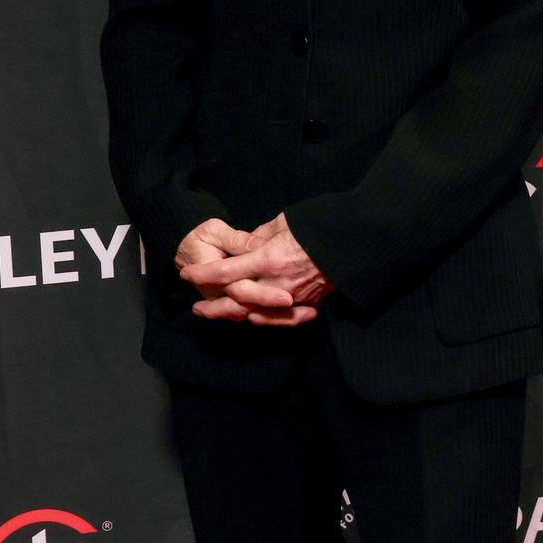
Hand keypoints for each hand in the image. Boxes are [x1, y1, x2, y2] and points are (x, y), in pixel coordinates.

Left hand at [178, 210, 331, 326]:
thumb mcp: (285, 222)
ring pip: (257, 315)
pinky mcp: (311, 303)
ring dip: (234, 317)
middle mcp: (278, 283)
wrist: (355, 239)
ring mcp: (295, 297)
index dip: (204, 274)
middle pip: (237, 302)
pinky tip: (252, 319)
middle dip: (213, 307)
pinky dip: (265, 320)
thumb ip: (261, 235)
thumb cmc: (319, 225)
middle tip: (196, 309)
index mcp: (269, 258)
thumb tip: (248, 245)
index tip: (187, 274)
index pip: (227, 270)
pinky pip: (282, 319)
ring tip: (218, 317)